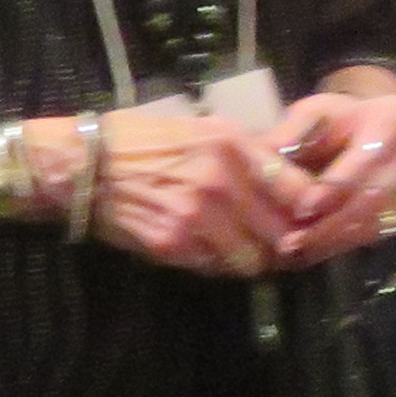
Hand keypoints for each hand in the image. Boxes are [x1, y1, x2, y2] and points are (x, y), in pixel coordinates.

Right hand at [93, 103, 309, 277]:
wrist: (85, 164)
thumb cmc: (143, 139)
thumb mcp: (202, 128)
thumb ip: (246, 153)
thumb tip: (286, 177)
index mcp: (232, 147)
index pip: (298, 190)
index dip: (310, 212)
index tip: (310, 219)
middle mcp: (221, 183)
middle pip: (282, 233)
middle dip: (286, 243)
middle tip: (282, 245)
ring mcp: (197, 217)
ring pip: (252, 260)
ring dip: (252, 258)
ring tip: (243, 248)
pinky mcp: (174, 245)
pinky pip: (216, 268)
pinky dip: (218, 264)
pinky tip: (208, 248)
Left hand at [269, 79, 395, 269]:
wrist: (368, 130)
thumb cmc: (337, 118)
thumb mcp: (312, 113)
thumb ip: (291, 134)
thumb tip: (266, 157)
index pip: (368, 156)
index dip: (336, 183)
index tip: (304, 206)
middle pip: (373, 197)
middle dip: (331, 223)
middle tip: (294, 240)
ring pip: (374, 222)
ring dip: (334, 239)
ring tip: (296, 250)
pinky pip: (372, 235)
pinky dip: (340, 244)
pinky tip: (310, 251)